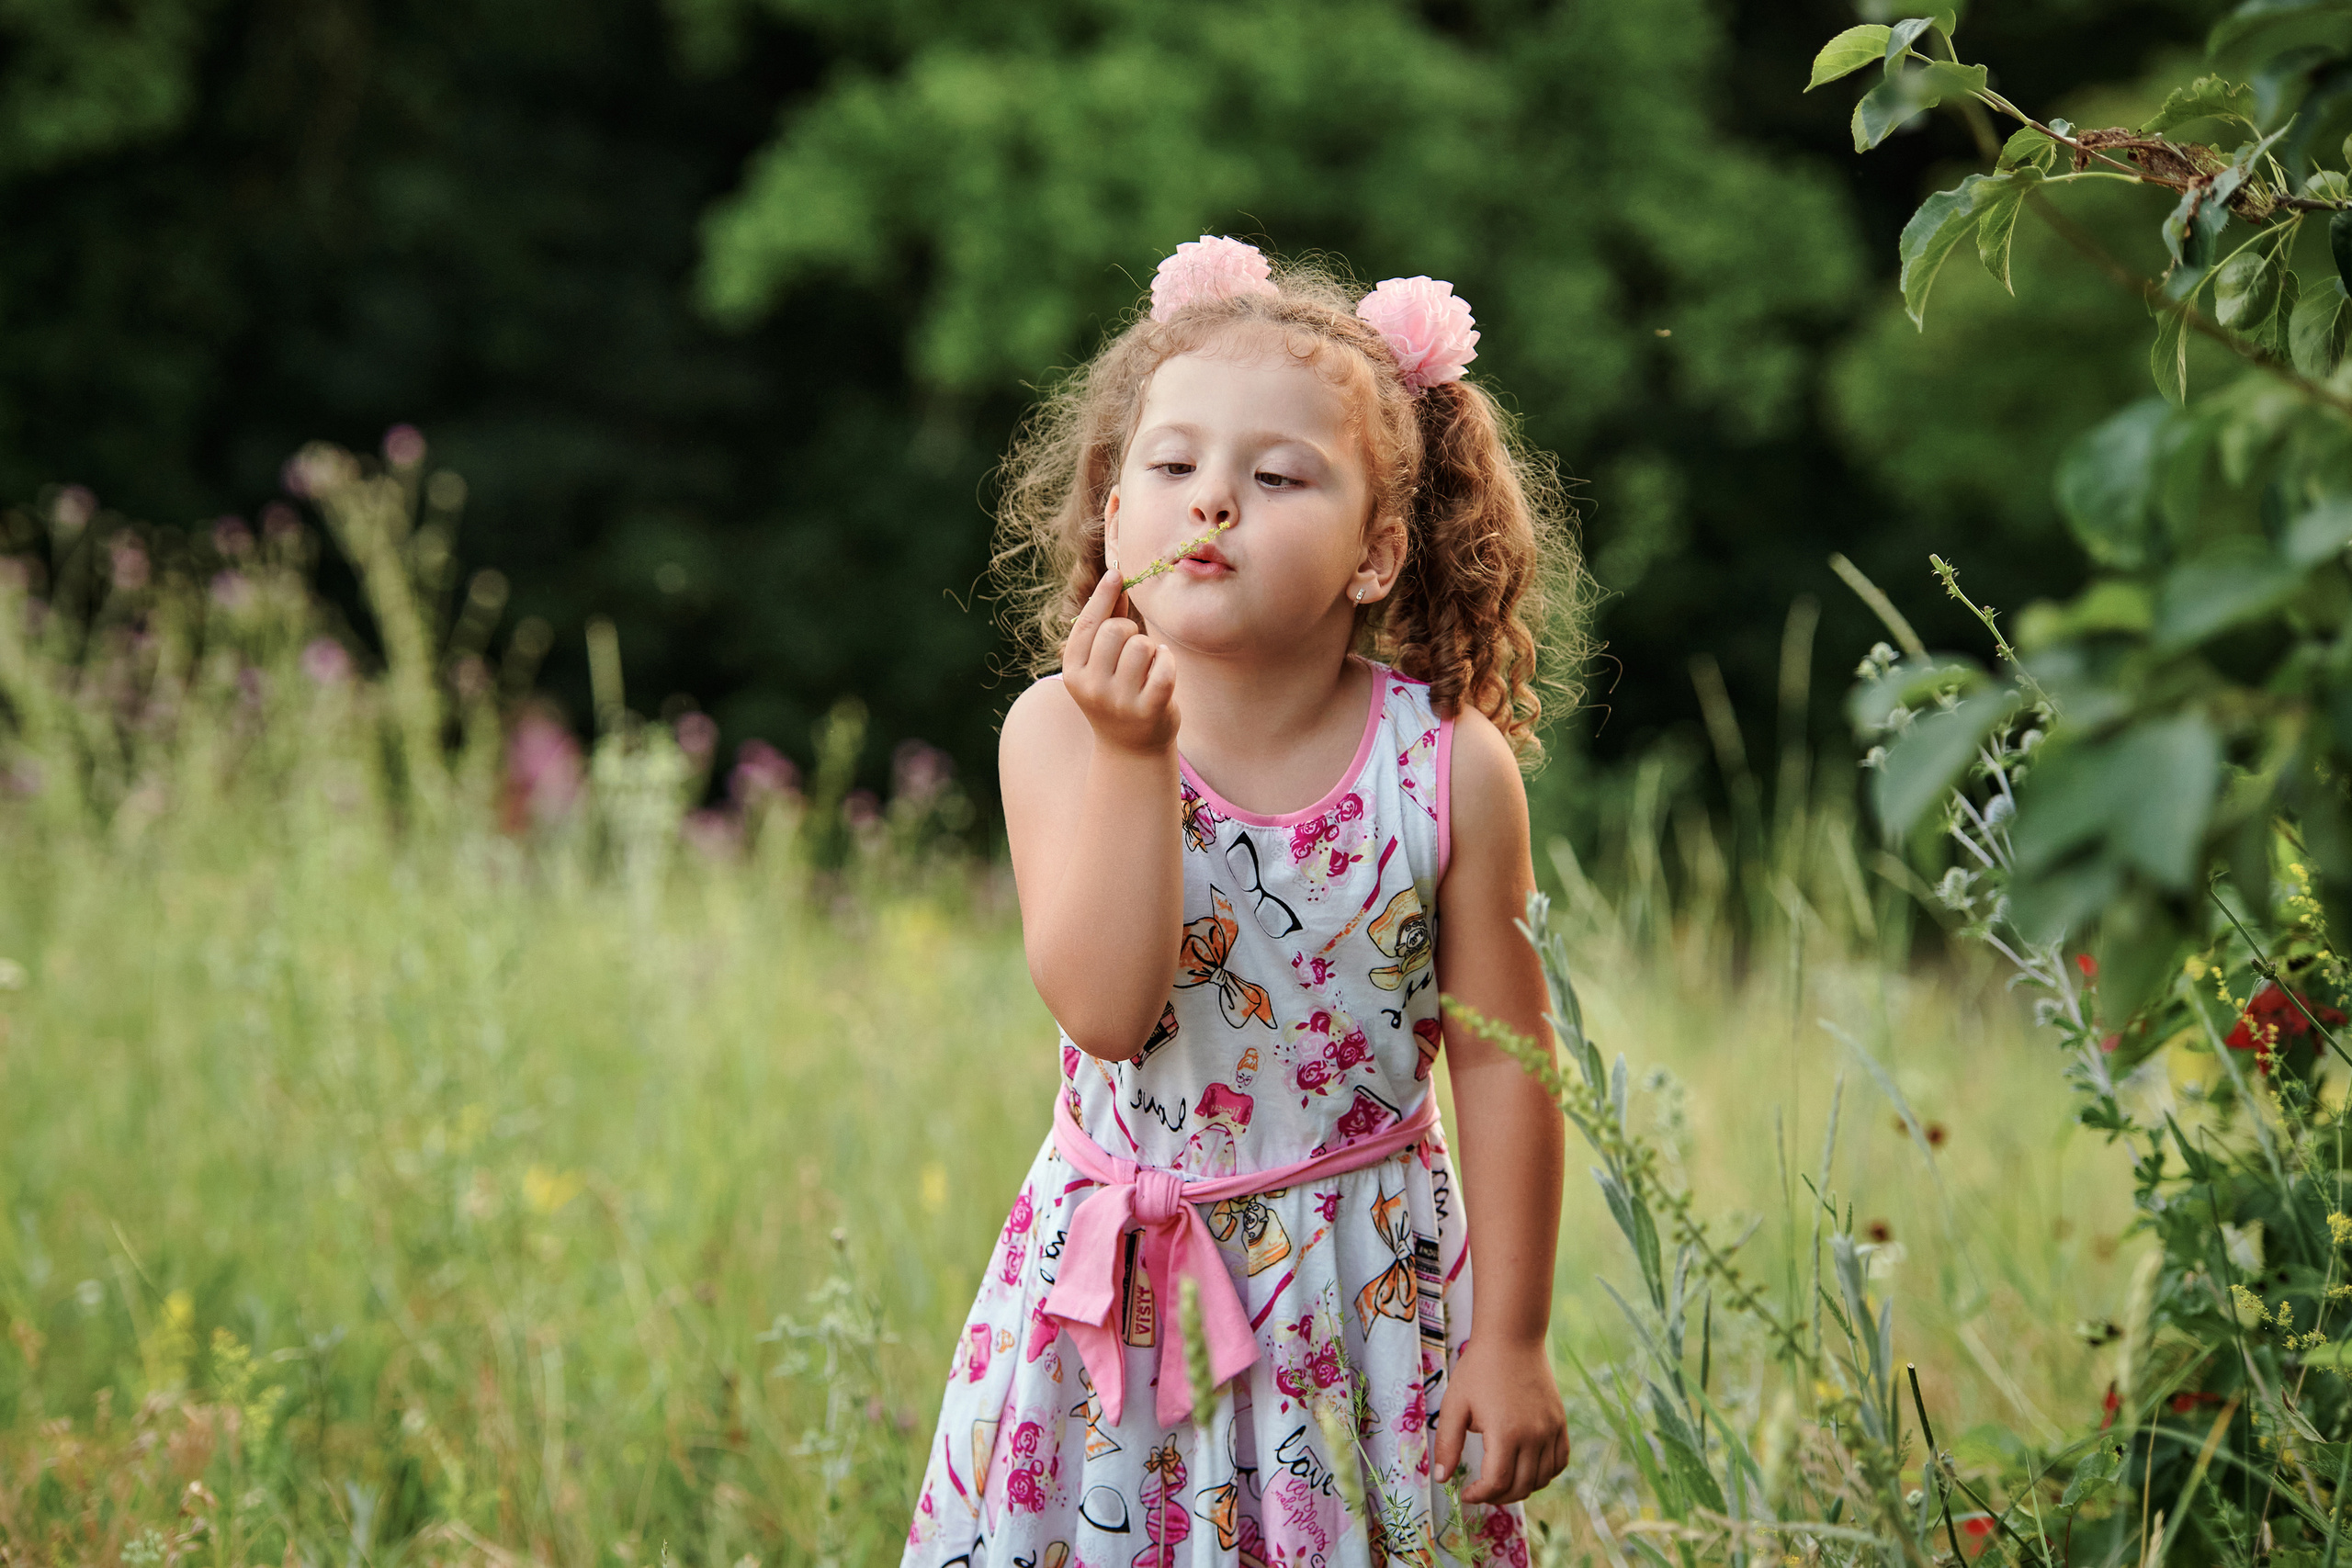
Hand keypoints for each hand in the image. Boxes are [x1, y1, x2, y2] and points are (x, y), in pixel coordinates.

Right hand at [1061, 568, 1177, 755]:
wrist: (1131, 748)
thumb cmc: (1116, 693)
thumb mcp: (1101, 663)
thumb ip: (1106, 622)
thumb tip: (1115, 578)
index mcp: (1073, 672)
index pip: (1088, 625)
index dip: (1103, 596)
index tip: (1117, 573)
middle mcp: (1091, 687)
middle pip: (1117, 630)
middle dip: (1131, 631)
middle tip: (1133, 650)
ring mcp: (1119, 701)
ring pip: (1142, 645)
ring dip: (1151, 649)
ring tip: (1147, 666)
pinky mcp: (1149, 709)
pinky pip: (1164, 666)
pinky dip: (1167, 662)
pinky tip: (1162, 670)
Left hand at [1435, 1335, 1568, 1506]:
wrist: (1512, 1338)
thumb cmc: (1478, 1369)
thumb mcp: (1455, 1405)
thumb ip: (1448, 1444)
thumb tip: (1442, 1479)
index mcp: (1505, 1433)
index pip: (1497, 1483)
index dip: (1480, 1495)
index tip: (1465, 1493)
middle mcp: (1533, 1436)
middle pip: (1521, 1486)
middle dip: (1497, 1496)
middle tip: (1481, 1490)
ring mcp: (1550, 1430)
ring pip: (1541, 1479)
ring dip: (1521, 1488)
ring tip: (1501, 1481)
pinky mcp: (1560, 1423)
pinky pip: (1559, 1462)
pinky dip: (1545, 1474)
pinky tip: (1527, 1469)